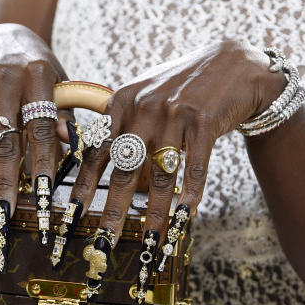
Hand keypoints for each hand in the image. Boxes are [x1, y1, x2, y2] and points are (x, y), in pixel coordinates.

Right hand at [0, 23, 69, 267]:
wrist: (6, 34)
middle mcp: (3, 75)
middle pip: (4, 136)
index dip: (42, 161)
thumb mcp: (59, 85)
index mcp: (36, 73)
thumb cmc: (39, 69)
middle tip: (5, 212)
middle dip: (5, 178)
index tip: (44, 192)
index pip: (40, 125)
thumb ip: (65, 114)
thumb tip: (72, 144)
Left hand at [60, 38, 283, 297]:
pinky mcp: (204, 120)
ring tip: (153, 238)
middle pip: (124, 168)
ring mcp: (174, 113)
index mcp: (122, 102)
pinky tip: (186, 214)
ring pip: (161, 173)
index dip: (84, 187)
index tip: (72, 217)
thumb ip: (120, 121)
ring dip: (157, 211)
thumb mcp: (145, 94)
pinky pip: (195, 165)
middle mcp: (144, 107)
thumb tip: (88, 152)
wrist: (232, 64)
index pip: (96, 151)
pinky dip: (191, 192)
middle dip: (114, 209)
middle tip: (105, 241)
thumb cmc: (183, 86)